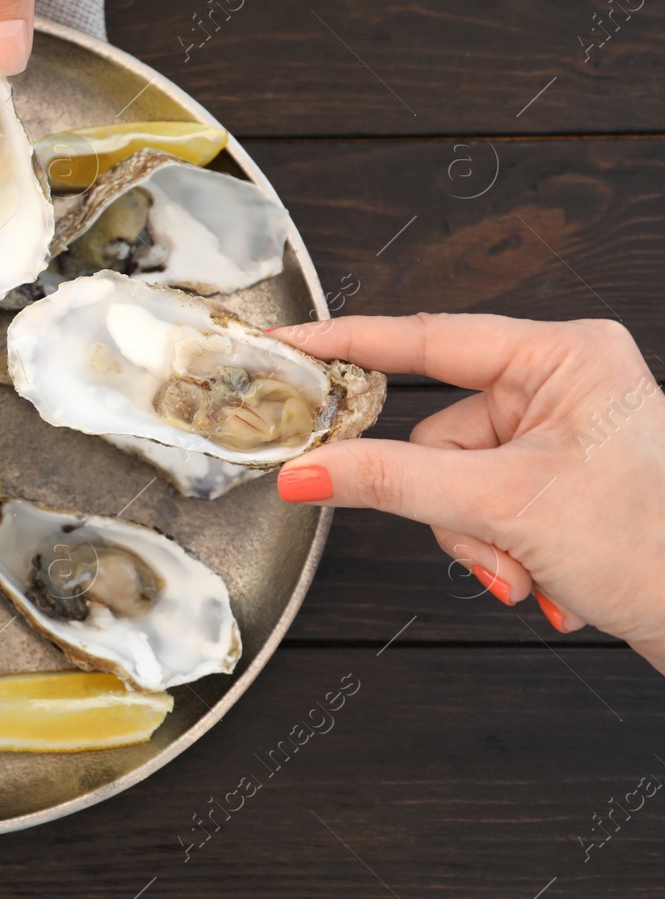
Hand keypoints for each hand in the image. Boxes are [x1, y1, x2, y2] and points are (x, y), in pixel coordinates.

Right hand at [270, 314, 664, 672]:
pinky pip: (474, 500)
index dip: (348, 344)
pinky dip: (490, 544)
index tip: (288, 345)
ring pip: (448, 477)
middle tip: (479, 534)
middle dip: (452, 503)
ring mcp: (554, 432)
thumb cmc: (656, 547)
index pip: (428, 340)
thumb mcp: (506, 506)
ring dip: (472, 536)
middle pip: (436, 430)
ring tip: (521, 569)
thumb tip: (310, 470)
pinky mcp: (549, 475)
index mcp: (563, 356)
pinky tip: (532, 575)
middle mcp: (559, 383)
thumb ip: (392, 482)